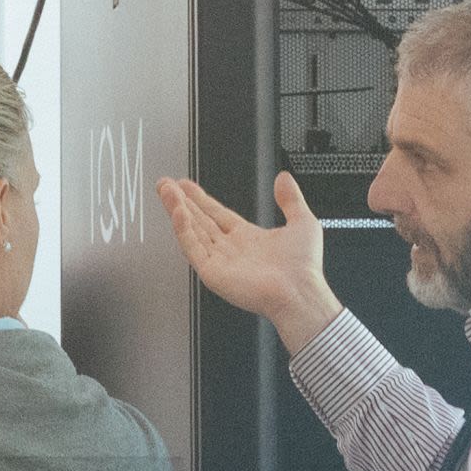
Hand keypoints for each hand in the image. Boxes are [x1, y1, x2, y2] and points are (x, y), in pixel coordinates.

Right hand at [157, 171, 339, 349]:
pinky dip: (183, 229)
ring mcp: (219, 261)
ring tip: (165, 191)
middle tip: (166, 185)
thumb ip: (291, 199)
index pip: (217, 215)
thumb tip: (284, 179)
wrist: (300, 291)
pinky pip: (193, 247)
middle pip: (199, 220)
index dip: (201, 199)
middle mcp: (231, 249)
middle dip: (181, 201)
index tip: (187, 186)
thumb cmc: (304, 267)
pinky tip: (178, 211)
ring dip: (177, 209)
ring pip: (191, 230)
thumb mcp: (303, 222)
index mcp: (248, 238)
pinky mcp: (212, 272)